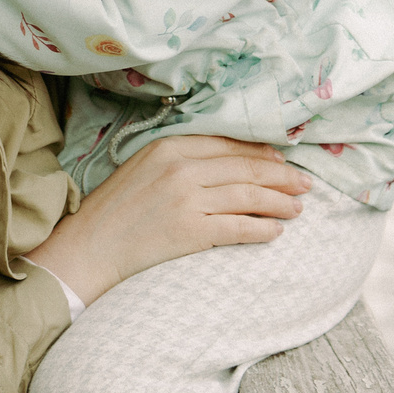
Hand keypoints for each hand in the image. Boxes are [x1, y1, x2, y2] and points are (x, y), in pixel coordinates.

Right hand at [23, 136, 309, 305]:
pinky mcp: (190, 231)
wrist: (89, 247)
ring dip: (279, 202)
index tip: (282, 161)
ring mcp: (187, 199)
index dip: (262, 153)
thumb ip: (182, 159)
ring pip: (248, 196)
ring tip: (297, 208)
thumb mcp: (144, 168)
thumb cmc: (116, 210)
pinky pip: (239, 228)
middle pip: (245, 168)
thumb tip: (230, 161)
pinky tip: (275, 232)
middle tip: (304, 184)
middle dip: (281, 176)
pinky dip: (262, 229)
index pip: (229, 145)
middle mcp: (181, 168)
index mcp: (169, 146)